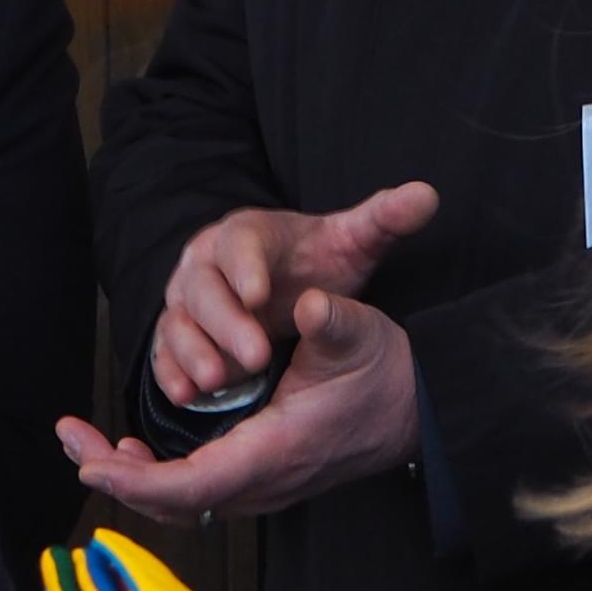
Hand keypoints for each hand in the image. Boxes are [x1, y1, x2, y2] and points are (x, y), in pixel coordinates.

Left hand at [64, 289, 419, 523]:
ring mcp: (261, 487)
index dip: (137, 481)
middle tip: (68, 437)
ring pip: (182, 502)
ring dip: (131, 479)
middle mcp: (264, 481)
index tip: (90, 463)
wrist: (418, 410)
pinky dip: (156, 480)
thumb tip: (310, 303)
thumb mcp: (360, 337)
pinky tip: (129, 455)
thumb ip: (333, 322)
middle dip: (114, 477)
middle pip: (174, 501)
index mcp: (277, 449)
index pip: (194, 483)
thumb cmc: (385, 371)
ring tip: (87, 446)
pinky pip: (197, 494)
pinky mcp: (259, 480)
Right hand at [150, 186, 439, 406]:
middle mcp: (206, 264)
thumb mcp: (352, 242)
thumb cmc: (315, 261)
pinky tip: (187, 395)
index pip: (239, 244)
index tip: (260, 293)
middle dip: (226, 323)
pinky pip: (165, 354)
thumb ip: (385, 220)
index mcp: (245, 234)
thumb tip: (427, 195)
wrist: (282, 281)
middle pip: (204, 289)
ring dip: (193, 353)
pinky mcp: (180, 335)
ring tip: (215, 382)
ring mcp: (187, 302)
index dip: (246, 267)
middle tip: (256, 354)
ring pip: (179, 323)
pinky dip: (171, 374)